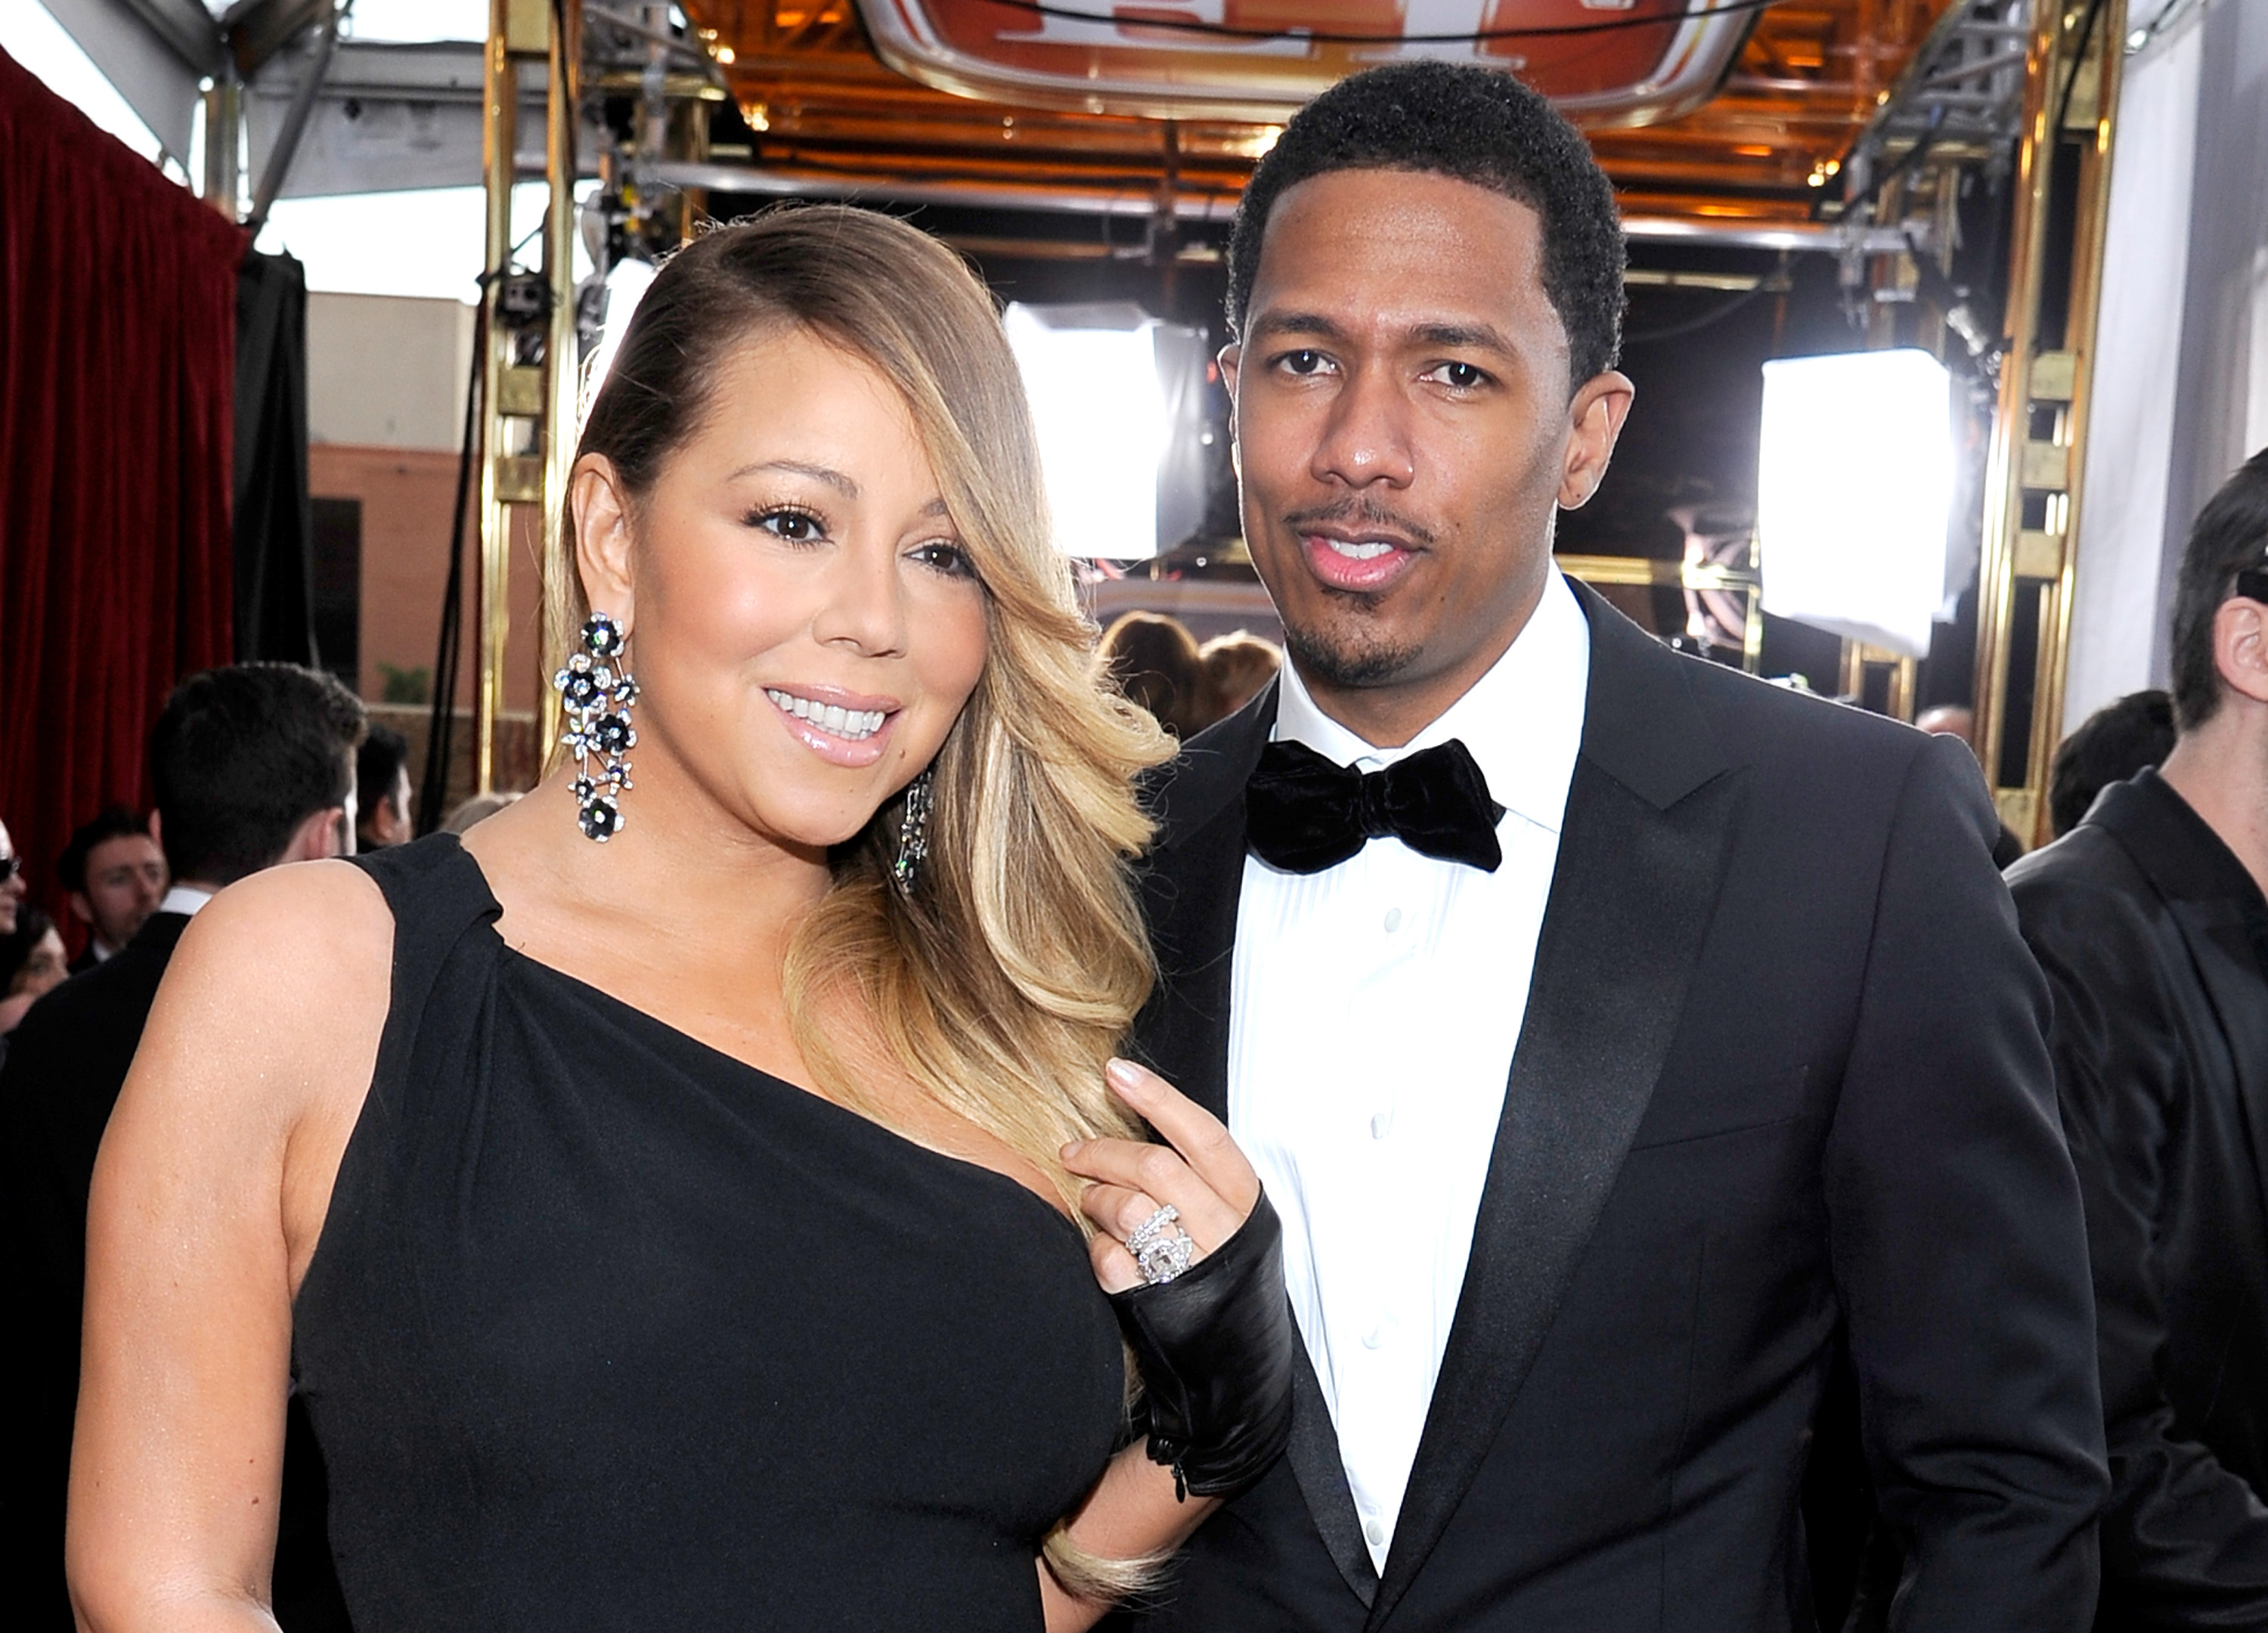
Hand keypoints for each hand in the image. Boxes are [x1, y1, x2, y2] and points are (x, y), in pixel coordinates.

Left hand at [1063, 1058, 1261, 1293]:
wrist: (1236, 1359)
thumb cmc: (1225, 1272)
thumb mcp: (1231, 1216)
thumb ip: (1197, 1176)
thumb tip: (1140, 1124)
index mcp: (1244, 1199)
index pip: (1202, 1133)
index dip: (1158, 1098)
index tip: (1117, 1071)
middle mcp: (1224, 1230)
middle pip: (1154, 1167)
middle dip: (1103, 1154)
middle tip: (1073, 1153)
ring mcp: (1194, 1267)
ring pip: (1128, 1209)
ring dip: (1096, 1201)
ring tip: (1092, 1203)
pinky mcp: (1159, 1302)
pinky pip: (1110, 1259)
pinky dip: (1097, 1250)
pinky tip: (1104, 1249)